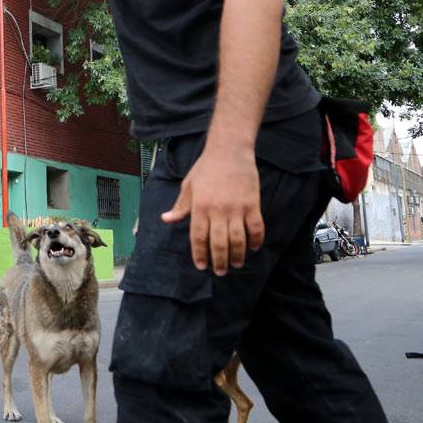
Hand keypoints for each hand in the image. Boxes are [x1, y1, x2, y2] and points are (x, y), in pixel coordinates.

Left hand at [161, 146, 263, 274]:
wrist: (229, 150)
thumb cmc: (206, 168)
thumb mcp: (188, 185)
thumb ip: (180, 206)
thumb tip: (166, 219)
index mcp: (199, 206)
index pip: (198, 237)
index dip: (199, 254)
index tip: (201, 266)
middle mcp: (217, 210)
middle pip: (219, 243)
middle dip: (219, 261)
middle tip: (220, 272)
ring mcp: (236, 208)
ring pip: (238, 239)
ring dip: (238, 255)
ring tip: (236, 264)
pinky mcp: (252, 204)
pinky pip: (256, 228)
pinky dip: (256, 240)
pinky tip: (253, 248)